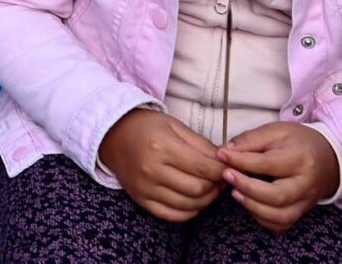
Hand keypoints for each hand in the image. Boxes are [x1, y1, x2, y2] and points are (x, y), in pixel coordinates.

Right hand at [99, 109, 226, 223]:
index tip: (230, 169)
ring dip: (206, 199)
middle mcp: (152, 169)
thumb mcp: (175, 126)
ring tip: (209, 188)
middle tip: (220, 179)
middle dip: (216, 186)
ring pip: (189, 204)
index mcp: (162, 147)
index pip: (204, 168)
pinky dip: (189, 211)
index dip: (223, 171)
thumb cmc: (146, 127)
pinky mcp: (140, 199)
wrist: (112, 134)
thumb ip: (202, 145)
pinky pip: (172, 215)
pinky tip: (194, 199)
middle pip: (198, 189)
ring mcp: (145, 187)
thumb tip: (226, 163)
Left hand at [218, 122, 341, 232]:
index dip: (240, 161)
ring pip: (280, 215)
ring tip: (236, 192)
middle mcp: (306, 184)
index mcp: (300, 159)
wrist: (329, 158)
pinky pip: (282, 224)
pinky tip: (250, 204)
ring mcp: (306, 202)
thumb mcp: (276, 130)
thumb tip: (227, 151)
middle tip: (227, 176)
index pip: (267, 164)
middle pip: (277, 196)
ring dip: (252, 206)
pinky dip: (263, 218)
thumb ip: (251, 139)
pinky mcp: (302, 212)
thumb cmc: (299, 142)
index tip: (221, 155)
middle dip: (247, 188)